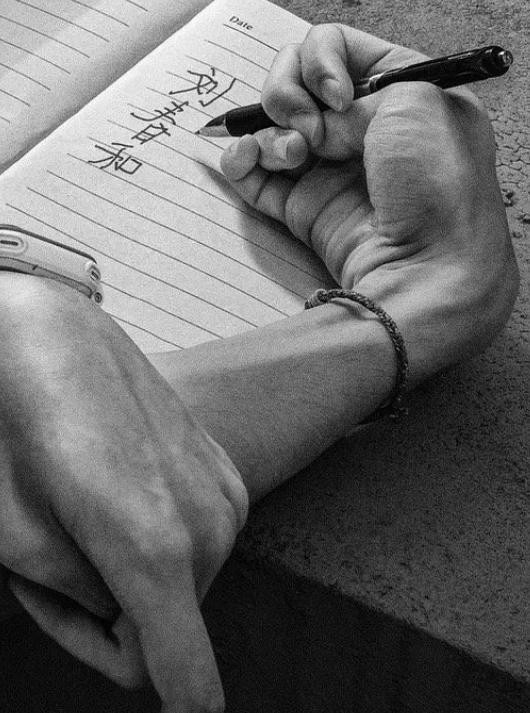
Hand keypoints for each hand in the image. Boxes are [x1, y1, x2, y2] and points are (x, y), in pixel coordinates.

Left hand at [0, 273, 247, 712]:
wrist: (57, 336)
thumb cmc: (17, 429)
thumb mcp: (14, 540)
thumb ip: (80, 604)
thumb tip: (126, 621)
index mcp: (155, 549)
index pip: (183, 675)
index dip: (185, 711)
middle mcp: (210, 526)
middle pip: (164, 631)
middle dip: (105, 620)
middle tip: (48, 562)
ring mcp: (226, 496)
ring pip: (181, 586)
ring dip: (128, 577)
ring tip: (79, 518)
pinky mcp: (228, 475)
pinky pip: (197, 544)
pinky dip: (157, 542)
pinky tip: (121, 492)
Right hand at [221, 25, 518, 382]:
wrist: (426, 264)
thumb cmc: (435, 182)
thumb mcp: (414, 100)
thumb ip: (353, 88)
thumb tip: (318, 120)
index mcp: (399, 98)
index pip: (340, 52)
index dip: (323, 60)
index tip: (336, 95)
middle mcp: (363, 134)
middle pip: (299, 86)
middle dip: (290, 95)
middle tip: (312, 127)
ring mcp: (331, 173)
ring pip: (274, 129)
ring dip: (271, 132)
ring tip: (294, 156)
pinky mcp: (305, 211)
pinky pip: (256, 176)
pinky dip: (240, 162)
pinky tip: (244, 158)